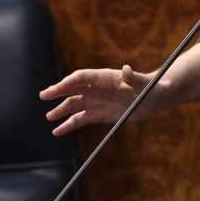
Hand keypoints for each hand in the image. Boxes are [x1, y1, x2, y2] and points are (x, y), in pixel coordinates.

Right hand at [40, 64, 163, 136]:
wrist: (156, 99)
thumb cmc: (152, 88)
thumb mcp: (145, 84)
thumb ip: (134, 78)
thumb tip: (126, 69)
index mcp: (105, 77)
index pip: (82, 77)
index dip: (69, 82)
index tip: (57, 88)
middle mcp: (97, 88)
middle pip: (73, 88)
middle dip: (58, 91)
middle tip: (43, 96)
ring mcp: (97, 101)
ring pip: (74, 105)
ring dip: (61, 110)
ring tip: (49, 117)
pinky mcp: (99, 114)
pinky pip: (81, 119)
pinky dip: (69, 125)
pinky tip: (58, 131)